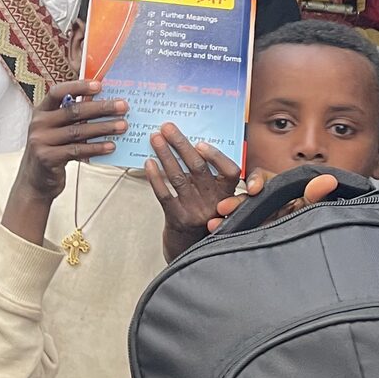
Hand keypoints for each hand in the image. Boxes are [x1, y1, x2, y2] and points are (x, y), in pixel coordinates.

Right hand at [13, 79, 127, 203]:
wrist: (35, 181)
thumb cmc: (52, 150)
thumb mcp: (56, 130)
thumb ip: (73, 118)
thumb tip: (105, 104)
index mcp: (41, 111)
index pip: (58, 92)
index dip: (78, 87)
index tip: (99, 85)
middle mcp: (38, 123)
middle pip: (73, 111)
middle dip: (101, 108)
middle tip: (123, 106)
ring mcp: (40, 141)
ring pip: (78, 131)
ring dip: (103, 128)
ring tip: (123, 126)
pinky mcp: (47, 158)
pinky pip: (76, 150)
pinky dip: (96, 148)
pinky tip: (111, 146)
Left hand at [147, 124, 243, 261]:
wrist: (190, 250)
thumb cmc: (201, 217)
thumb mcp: (215, 198)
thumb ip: (211, 178)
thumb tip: (192, 145)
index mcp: (227, 194)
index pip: (230, 171)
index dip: (216, 156)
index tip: (200, 143)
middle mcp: (214, 202)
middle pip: (198, 168)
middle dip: (180, 144)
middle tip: (167, 127)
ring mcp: (195, 211)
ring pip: (179, 177)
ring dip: (165, 155)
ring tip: (155, 138)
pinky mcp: (177, 219)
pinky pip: (164, 194)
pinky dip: (155, 177)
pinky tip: (148, 163)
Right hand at [205, 169, 338, 233]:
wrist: (311, 260)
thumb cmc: (314, 222)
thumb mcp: (315, 209)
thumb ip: (319, 196)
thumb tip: (329, 180)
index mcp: (280, 192)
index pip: (264, 179)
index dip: (257, 181)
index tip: (254, 189)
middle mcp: (265, 204)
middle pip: (246, 197)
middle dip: (235, 202)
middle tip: (224, 208)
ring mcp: (256, 220)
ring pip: (237, 214)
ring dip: (225, 216)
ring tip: (214, 224)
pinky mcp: (250, 235)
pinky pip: (234, 230)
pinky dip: (222, 230)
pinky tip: (214, 231)